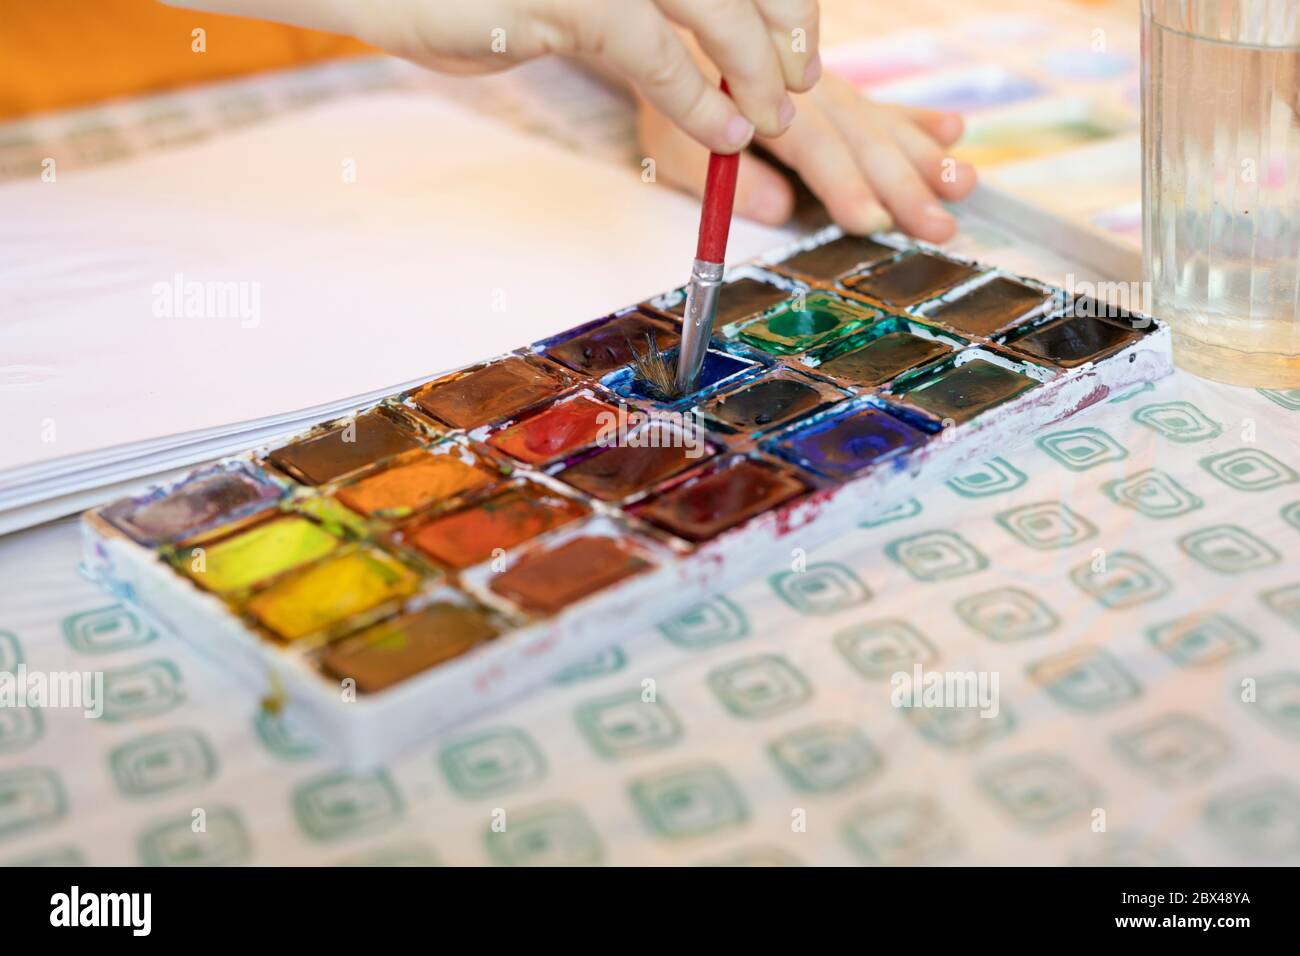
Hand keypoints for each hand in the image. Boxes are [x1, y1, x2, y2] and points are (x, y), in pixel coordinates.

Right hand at [168, 0, 821, 153]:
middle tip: (799, 83)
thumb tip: (690, 69)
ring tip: (773, 115)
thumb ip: (627, 24)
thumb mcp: (561, 8)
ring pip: (713, 6)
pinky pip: (653, 47)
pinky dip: (697, 93)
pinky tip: (723, 128)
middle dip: (782, 29)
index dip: (778, 2)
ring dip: (754, 66)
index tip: (797, 47)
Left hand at [638, 69, 977, 242]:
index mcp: (762, 102)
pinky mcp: (844, 97)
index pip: (812, 146)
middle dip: (902, 186)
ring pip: (883, 125)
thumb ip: (732, 181)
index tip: (870, 220)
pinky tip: (954, 133)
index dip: (842, 185)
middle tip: (936, 227)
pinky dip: (919, 121)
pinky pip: (884, 107)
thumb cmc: (675, 114)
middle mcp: (805, 92)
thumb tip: (781, 211)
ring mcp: (830, 92)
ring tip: (962, 187)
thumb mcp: (676, 149)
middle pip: (860, 141)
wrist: (677, 58)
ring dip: (925, 159)